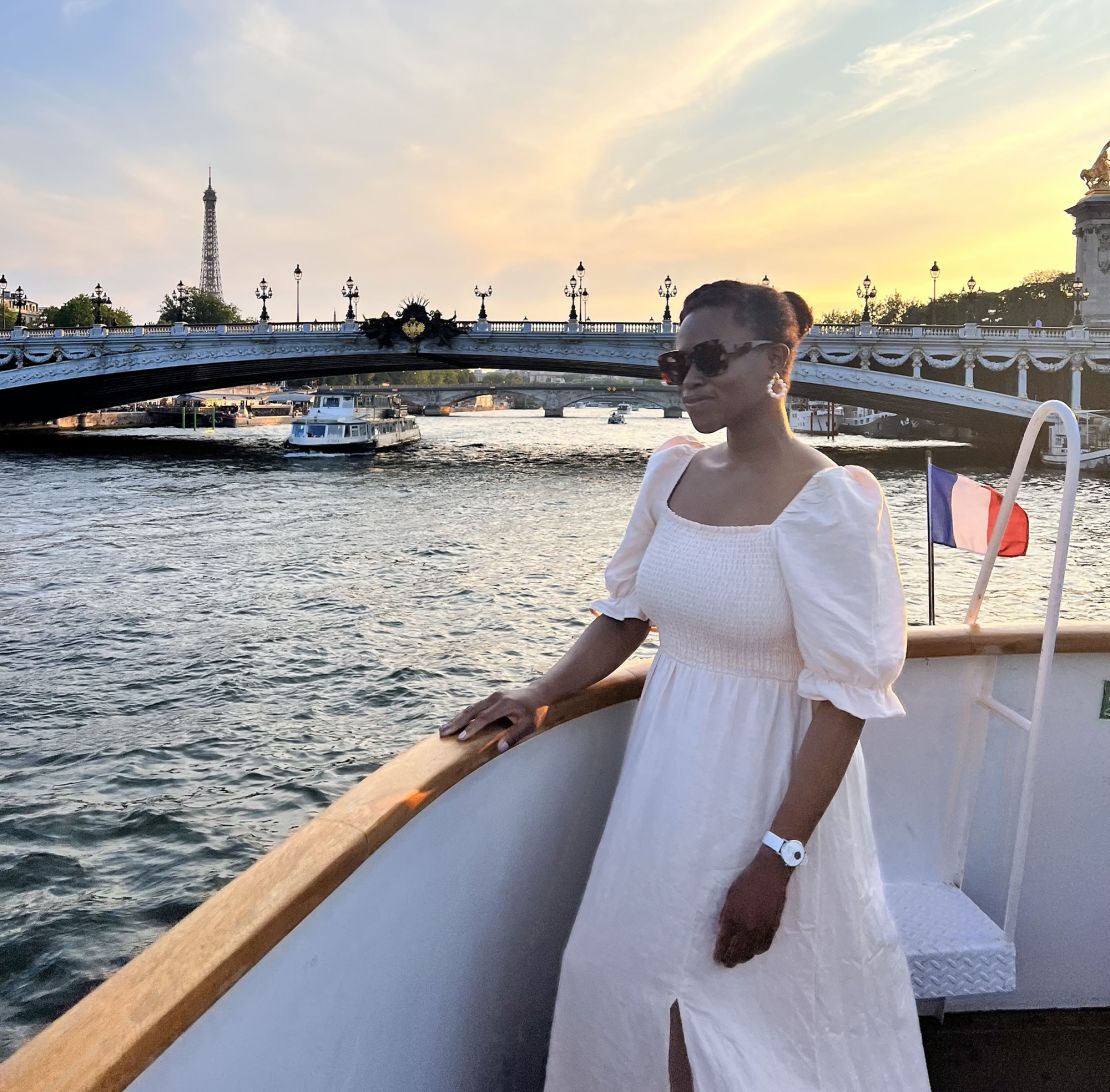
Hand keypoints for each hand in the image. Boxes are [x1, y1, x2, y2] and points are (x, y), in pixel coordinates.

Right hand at [439, 685, 546, 752]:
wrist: (537, 693)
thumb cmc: (534, 712)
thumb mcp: (529, 725)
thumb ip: (514, 736)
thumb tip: (500, 749)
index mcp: (504, 704)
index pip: (484, 718)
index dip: (471, 728)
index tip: (460, 739)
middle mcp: (494, 698)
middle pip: (472, 711)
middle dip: (456, 723)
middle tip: (442, 733)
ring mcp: (491, 697)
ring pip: (470, 708)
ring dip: (456, 719)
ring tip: (442, 729)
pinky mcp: (490, 698)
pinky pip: (474, 707)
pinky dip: (463, 715)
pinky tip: (455, 723)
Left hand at [714, 848, 790, 966]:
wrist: (770, 874)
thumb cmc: (747, 881)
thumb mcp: (730, 895)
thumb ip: (725, 914)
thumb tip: (722, 929)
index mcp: (733, 917)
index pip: (724, 942)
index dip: (719, 953)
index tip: (716, 959)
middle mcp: (747, 926)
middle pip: (737, 951)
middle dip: (730, 960)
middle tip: (725, 964)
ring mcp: (761, 928)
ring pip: (751, 952)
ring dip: (743, 958)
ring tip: (737, 960)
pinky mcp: (773, 927)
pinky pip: (764, 946)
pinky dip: (757, 951)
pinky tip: (753, 952)